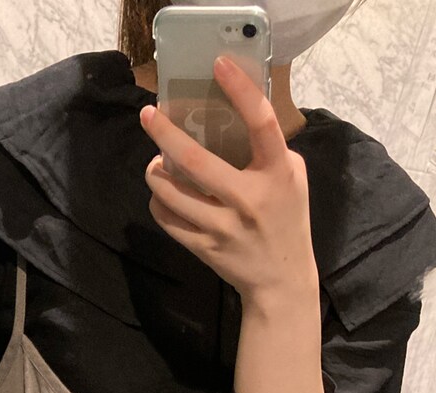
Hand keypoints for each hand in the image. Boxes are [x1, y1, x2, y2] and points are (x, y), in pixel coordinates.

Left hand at [139, 55, 317, 304]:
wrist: (281, 280)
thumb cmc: (287, 219)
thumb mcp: (292, 178)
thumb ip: (270, 150)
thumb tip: (235, 117)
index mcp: (277, 173)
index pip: (261, 122)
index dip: (240, 90)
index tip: (218, 65)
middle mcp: (249, 198)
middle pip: (196, 160)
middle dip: (165, 135)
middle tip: (148, 116)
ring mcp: (224, 227)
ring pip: (172, 193)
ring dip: (156, 174)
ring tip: (155, 165)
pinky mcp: (205, 248)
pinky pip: (168, 220)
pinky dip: (159, 204)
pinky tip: (161, 196)